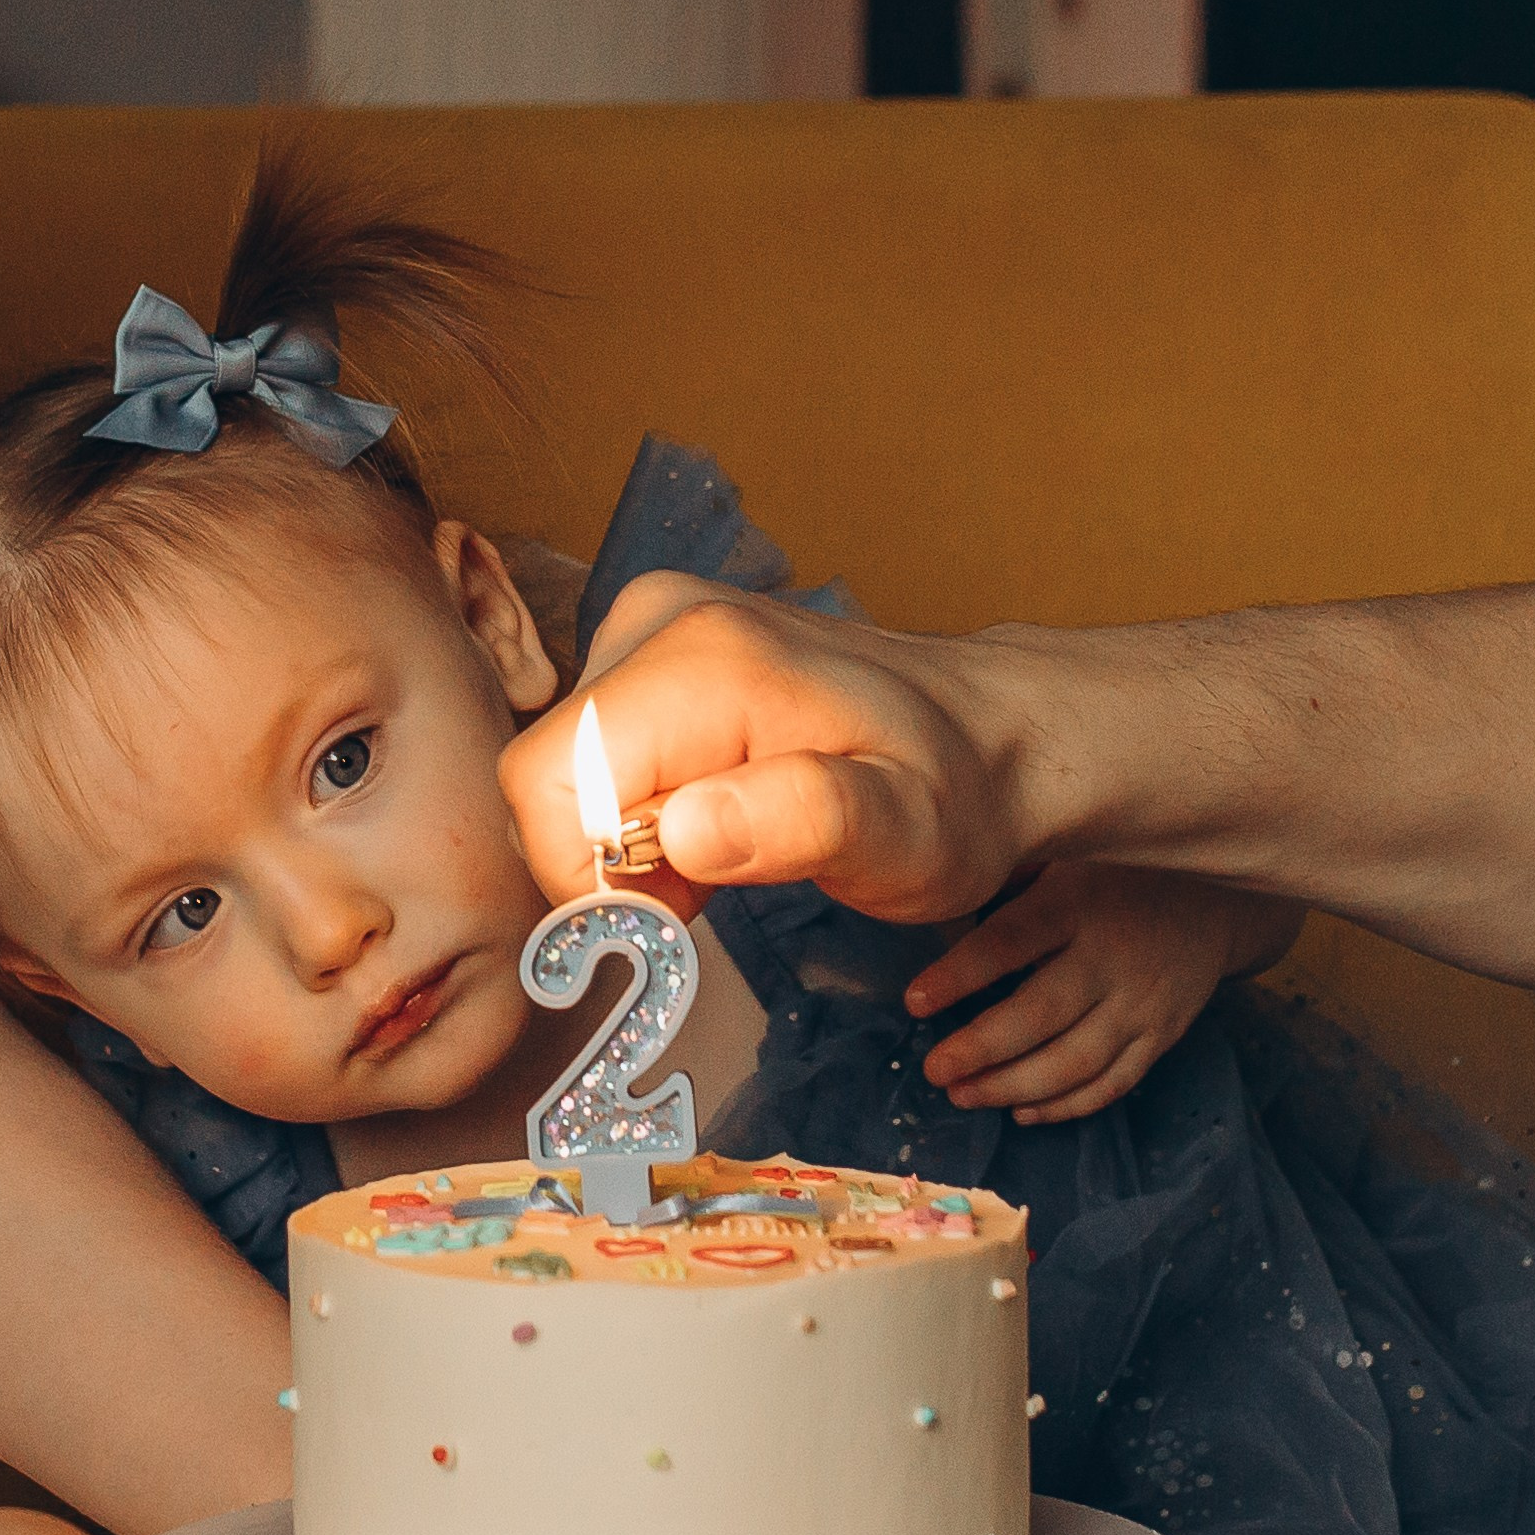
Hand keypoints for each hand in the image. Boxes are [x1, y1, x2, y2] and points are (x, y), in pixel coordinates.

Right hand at [499, 580, 1023, 923]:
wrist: (990, 732)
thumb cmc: (955, 797)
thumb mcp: (909, 837)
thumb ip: (802, 824)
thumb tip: (684, 830)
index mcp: (708, 661)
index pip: (548, 786)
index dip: (589, 877)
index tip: (678, 915)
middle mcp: (658, 619)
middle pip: (545, 778)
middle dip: (608, 865)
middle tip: (708, 895)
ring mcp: (647, 624)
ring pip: (562, 771)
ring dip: (623, 846)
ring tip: (725, 856)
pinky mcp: (647, 646)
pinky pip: (588, 752)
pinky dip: (633, 814)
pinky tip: (712, 823)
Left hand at [904, 862, 1303, 1122]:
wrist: (1220, 896)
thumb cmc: (1117, 872)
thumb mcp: (1066, 855)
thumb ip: (1010, 881)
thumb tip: (935, 904)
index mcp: (1078, 901)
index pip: (1011, 941)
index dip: (961, 974)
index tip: (914, 1001)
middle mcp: (1114, 956)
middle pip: (1041, 1014)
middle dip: (981, 1049)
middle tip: (935, 1070)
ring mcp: (1143, 1002)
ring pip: (1075, 1061)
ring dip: (1013, 1086)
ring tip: (963, 1094)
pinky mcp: (1164, 1034)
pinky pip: (1114, 1082)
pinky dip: (1067, 1105)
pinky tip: (1022, 1111)